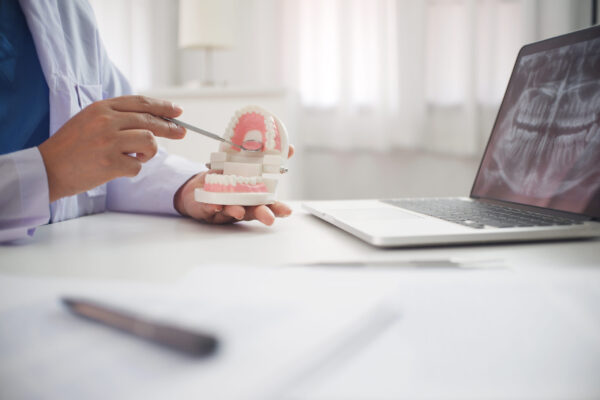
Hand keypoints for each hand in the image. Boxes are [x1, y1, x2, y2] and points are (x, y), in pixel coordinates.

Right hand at [38, 95, 185, 201]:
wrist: (47, 169)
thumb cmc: (71, 147)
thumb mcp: (89, 120)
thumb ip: (116, 117)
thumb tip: (152, 121)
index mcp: (101, 108)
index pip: (141, 103)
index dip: (162, 107)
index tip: (177, 111)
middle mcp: (106, 121)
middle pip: (150, 121)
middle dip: (170, 128)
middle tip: (182, 133)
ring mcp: (109, 142)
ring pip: (149, 142)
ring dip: (148, 153)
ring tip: (134, 157)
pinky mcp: (111, 163)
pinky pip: (138, 166)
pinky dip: (133, 170)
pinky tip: (119, 170)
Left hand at [174, 146, 294, 225]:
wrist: (198, 187)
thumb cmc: (226, 178)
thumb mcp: (246, 164)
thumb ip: (268, 157)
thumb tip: (290, 148)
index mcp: (253, 196)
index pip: (268, 203)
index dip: (278, 208)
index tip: (287, 211)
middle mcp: (241, 204)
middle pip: (254, 211)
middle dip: (262, 214)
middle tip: (269, 218)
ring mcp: (225, 207)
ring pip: (233, 211)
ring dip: (237, 211)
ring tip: (239, 211)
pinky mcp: (208, 207)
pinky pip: (210, 207)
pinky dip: (213, 206)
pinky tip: (215, 205)